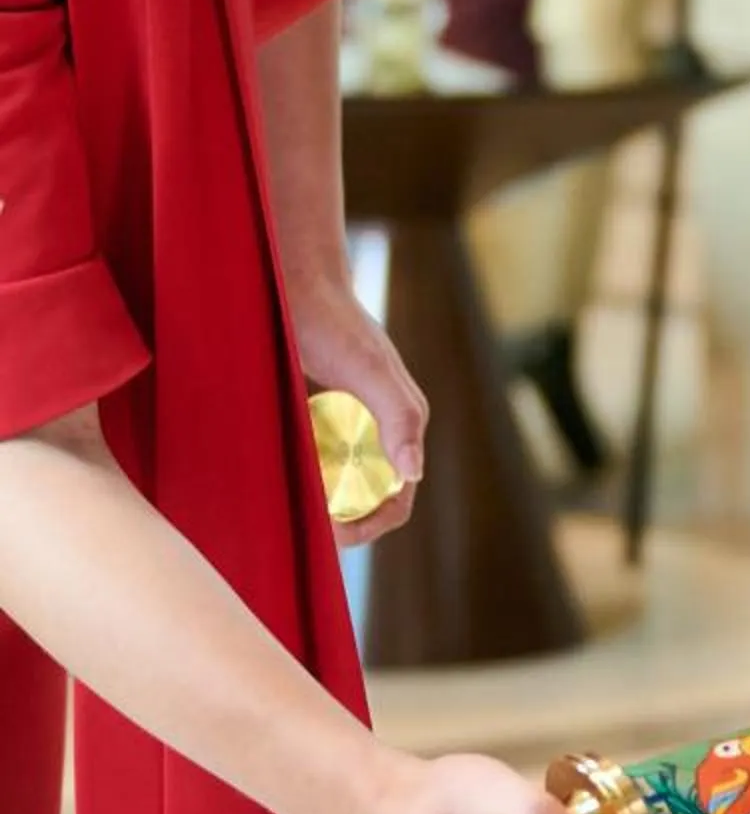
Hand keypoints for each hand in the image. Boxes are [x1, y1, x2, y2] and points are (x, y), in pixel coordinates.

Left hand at [290, 276, 427, 548]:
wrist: (292, 280)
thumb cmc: (334, 321)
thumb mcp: (368, 368)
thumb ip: (400, 417)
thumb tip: (414, 474)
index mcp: (400, 425)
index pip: (395, 500)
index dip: (368, 526)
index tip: (332, 534)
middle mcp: (373, 431)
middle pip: (363, 500)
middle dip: (337, 522)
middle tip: (300, 526)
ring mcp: (340, 425)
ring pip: (332, 487)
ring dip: (313, 503)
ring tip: (284, 505)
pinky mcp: (310, 416)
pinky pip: (306, 461)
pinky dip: (294, 476)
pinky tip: (270, 475)